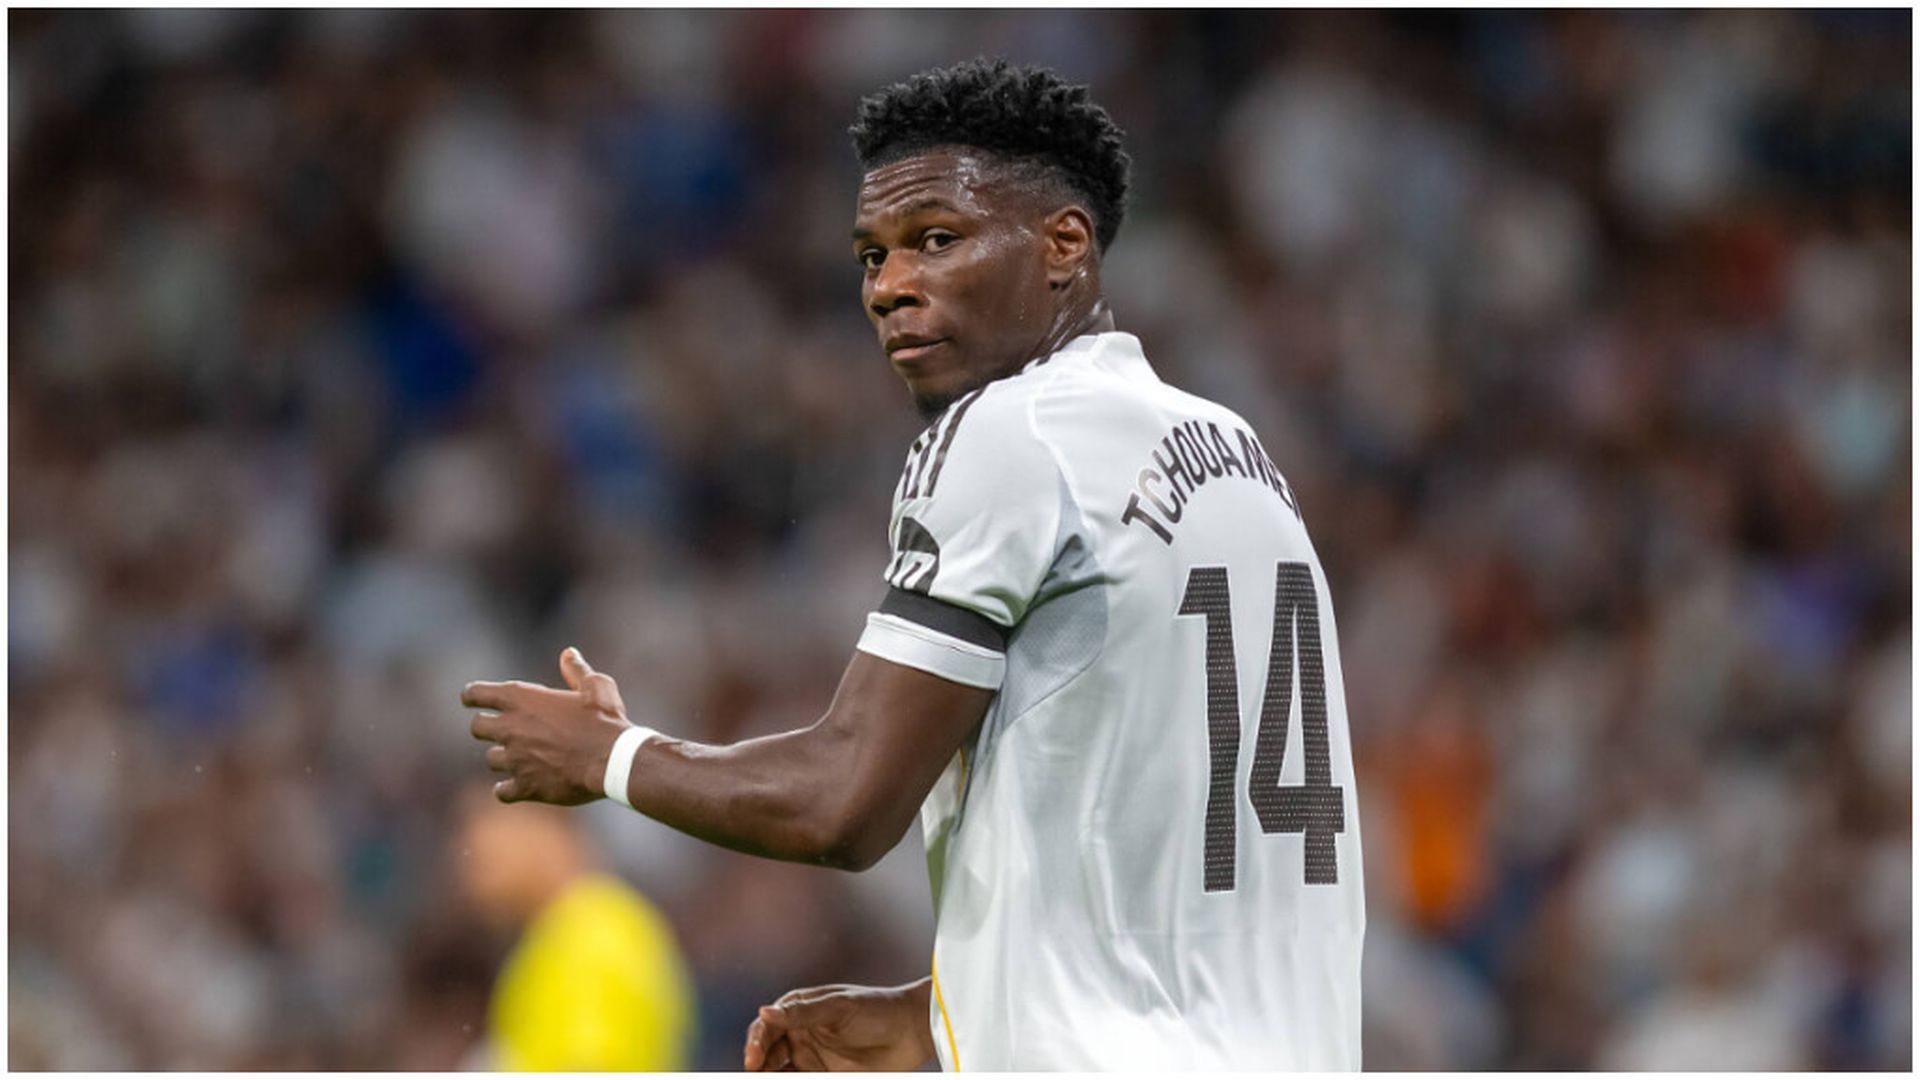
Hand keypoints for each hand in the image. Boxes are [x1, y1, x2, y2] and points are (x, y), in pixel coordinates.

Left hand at [462, 647, 630, 804]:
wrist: (613, 759)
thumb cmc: (605, 718)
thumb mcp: (595, 686)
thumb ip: (576, 671)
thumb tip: (568, 654)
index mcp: (522, 699)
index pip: (476, 694)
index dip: (472, 696)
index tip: (471, 699)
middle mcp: (511, 728)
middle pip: (477, 727)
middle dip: (486, 727)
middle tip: (501, 730)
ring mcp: (516, 759)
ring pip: (491, 759)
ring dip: (503, 757)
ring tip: (521, 757)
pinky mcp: (525, 786)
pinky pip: (502, 791)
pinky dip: (507, 789)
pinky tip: (517, 786)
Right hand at [743, 981, 934, 1071]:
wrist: (912, 1032)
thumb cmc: (877, 1009)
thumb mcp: (839, 1008)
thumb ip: (802, 1013)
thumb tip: (763, 1012)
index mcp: (798, 1010)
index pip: (766, 1028)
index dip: (755, 1043)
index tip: (753, 1060)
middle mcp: (799, 1035)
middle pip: (767, 1055)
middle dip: (757, 1066)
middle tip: (755, 1074)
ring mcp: (811, 1059)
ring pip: (779, 1073)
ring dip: (770, 1077)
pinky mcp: (824, 1077)